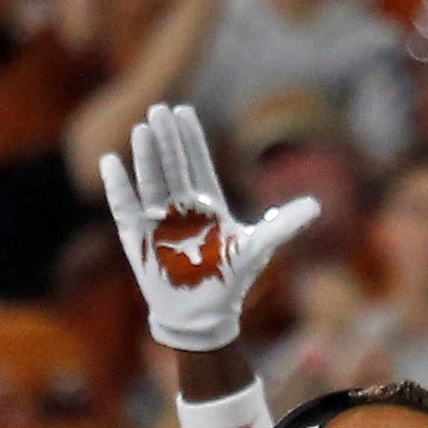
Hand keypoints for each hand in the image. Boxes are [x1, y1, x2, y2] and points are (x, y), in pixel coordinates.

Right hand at [100, 102, 320, 353]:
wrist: (201, 318)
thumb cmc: (230, 281)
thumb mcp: (257, 248)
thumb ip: (283, 224)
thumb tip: (317, 205)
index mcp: (208, 204)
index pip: (197, 163)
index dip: (190, 138)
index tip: (183, 111)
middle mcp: (181, 207)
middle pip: (173, 165)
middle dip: (167, 139)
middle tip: (159, 109)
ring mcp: (157, 220)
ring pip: (151, 180)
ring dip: (146, 156)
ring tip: (142, 129)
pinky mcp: (137, 237)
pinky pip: (124, 207)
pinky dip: (118, 186)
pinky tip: (111, 162)